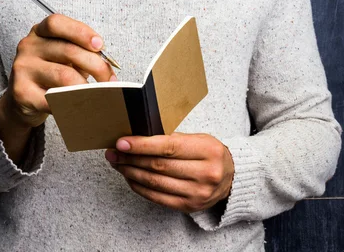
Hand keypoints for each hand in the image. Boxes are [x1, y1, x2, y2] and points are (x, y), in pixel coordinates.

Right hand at [0, 14, 115, 128]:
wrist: (22, 101)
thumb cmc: (49, 76)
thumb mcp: (64, 58)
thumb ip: (81, 54)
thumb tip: (107, 65)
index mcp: (39, 32)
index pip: (57, 23)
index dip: (81, 32)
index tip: (100, 45)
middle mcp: (28, 46)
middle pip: (68, 51)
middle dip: (96, 66)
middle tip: (109, 80)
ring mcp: (22, 68)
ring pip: (64, 76)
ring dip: (87, 87)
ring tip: (97, 94)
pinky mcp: (21, 92)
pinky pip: (54, 98)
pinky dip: (72, 103)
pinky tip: (80, 105)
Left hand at [105, 133, 233, 212]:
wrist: (231, 177)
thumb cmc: (208, 153)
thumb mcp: (197, 138)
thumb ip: (171, 139)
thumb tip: (136, 140)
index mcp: (208, 150)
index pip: (168, 147)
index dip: (141, 145)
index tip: (121, 143)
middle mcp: (205, 173)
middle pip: (158, 166)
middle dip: (130, 159)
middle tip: (113, 153)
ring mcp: (198, 193)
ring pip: (155, 182)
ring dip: (130, 172)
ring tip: (117, 163)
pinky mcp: (189, 206)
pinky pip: (157, 197)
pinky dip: (139, 186)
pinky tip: (129, 177)